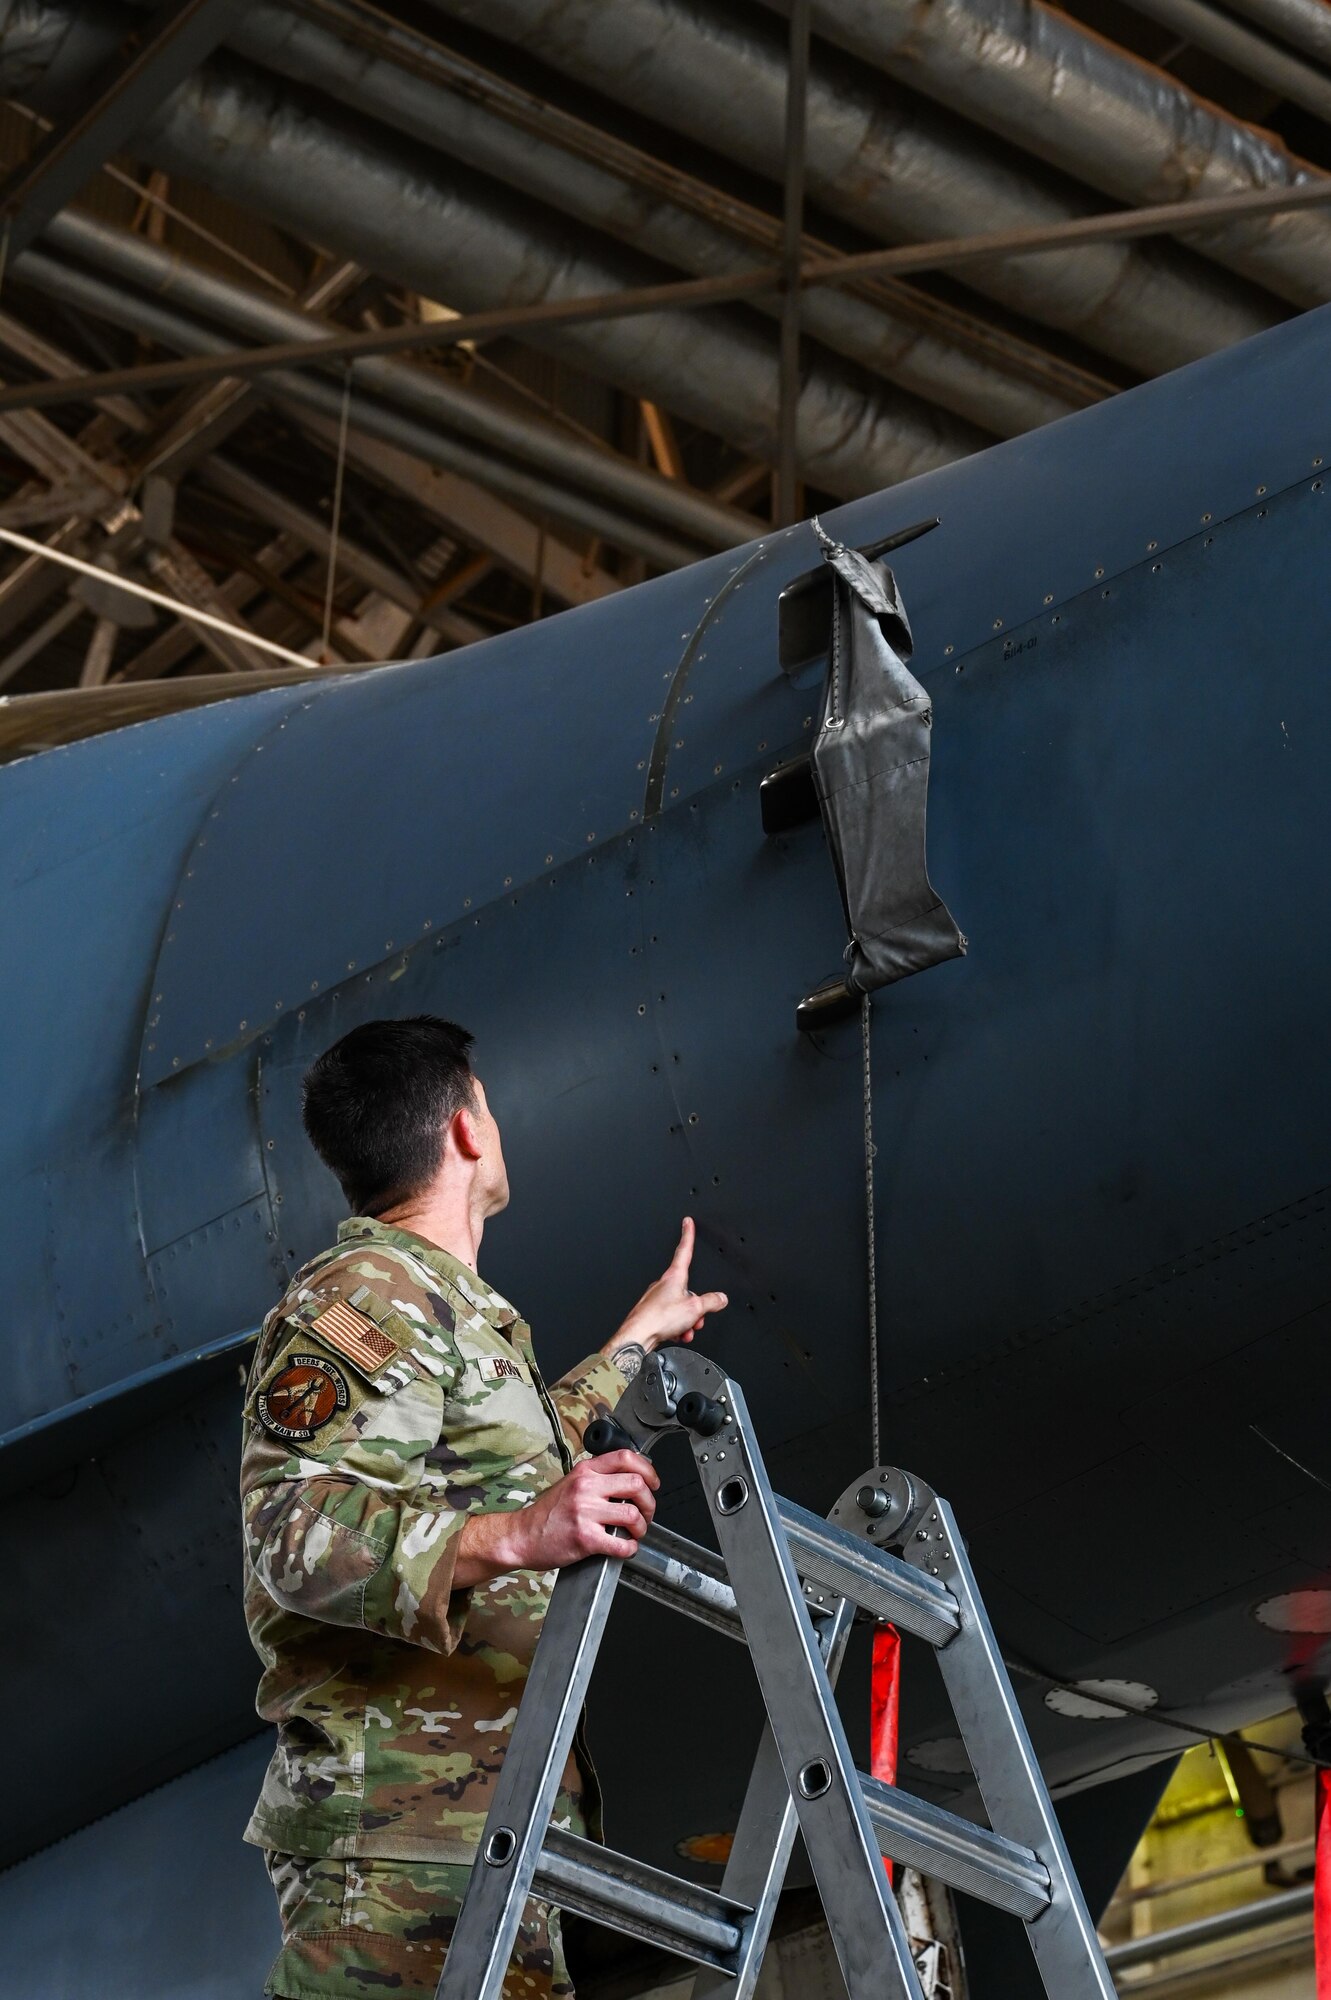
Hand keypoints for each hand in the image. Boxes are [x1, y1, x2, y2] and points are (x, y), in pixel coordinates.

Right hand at [504, 1451, 658, 1566]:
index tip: (653, 1483)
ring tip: (635, 1532)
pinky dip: (630, 1548)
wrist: (521, 1535)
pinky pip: (621, 1543)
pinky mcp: (585, 1538)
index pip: (626, 1458)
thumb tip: (631, 1480)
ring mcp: (585, 1512)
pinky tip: (625, 1547)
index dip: (648, 1470)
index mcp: (585, 1471)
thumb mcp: (571, 1483)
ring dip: (642, 1527)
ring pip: (633, 1514)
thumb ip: (598, 1478)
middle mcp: (586, 1487)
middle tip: (646, 1513)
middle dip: (650, 1503)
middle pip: (637, 1485)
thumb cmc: (547, 1513)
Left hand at [605, 1218, 727, 1378]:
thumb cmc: (658, 1318)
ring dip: (687, 1320)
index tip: (687, 1223)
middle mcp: (663, 1285)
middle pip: (688, 1290)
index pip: (684, 1250)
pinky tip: (677, 1334)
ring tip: (686, 1330)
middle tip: (697, 1319)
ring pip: (680, 1307)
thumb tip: (720, 1298)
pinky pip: (671, 1317)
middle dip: (696, 1306)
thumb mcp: (695, 1309)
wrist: (637, 1337)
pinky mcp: (652, 1313)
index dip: (688, 1236)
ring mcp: (656, 1299)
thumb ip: (711, 1302)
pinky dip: (677, 1326)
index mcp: (674, 1277)